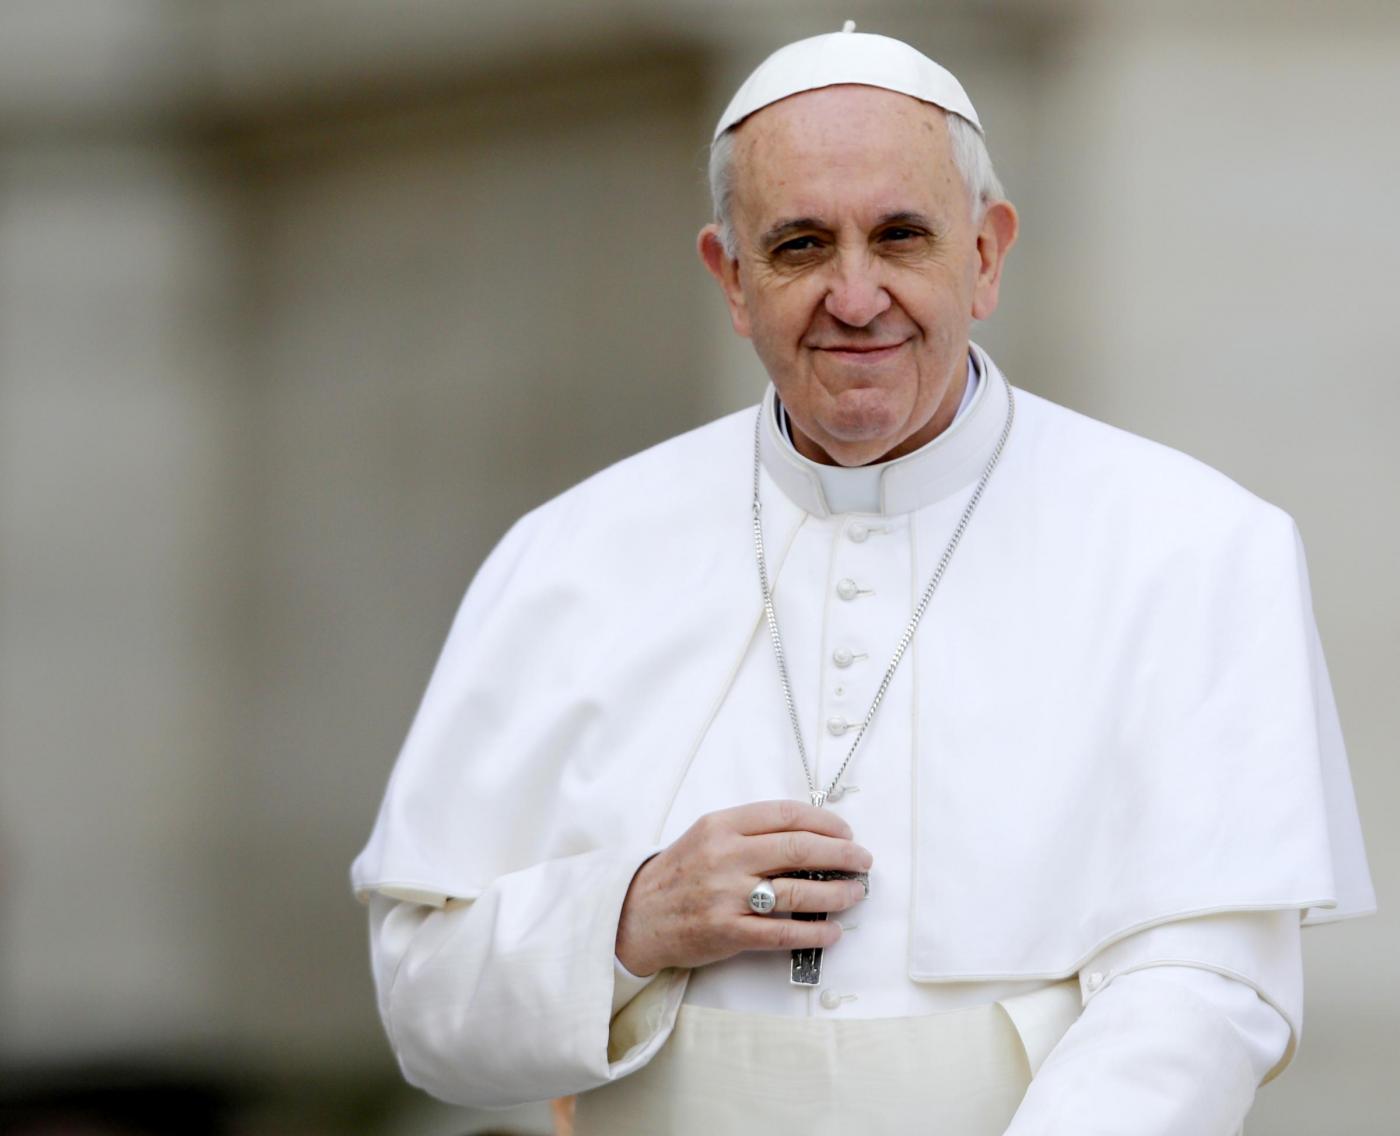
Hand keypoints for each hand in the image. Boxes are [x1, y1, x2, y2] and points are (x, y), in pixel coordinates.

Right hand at [614, 799, 871, 976]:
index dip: (826, 821)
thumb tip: (811, 833)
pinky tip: (833, 932)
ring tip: (855, 894)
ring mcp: (728, 896)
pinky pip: (783, 932)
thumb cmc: (680, 873)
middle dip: (842, 854)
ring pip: (798, 890)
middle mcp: (727, 856)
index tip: (846, 832)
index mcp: (723, 825)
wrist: (636, 915)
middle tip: (863, 861)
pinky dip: (815, 932)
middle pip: (800, 848)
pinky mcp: (728, 932)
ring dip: (837, 893)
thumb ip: (751, 831)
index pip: (787, 815)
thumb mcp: (708, 835)